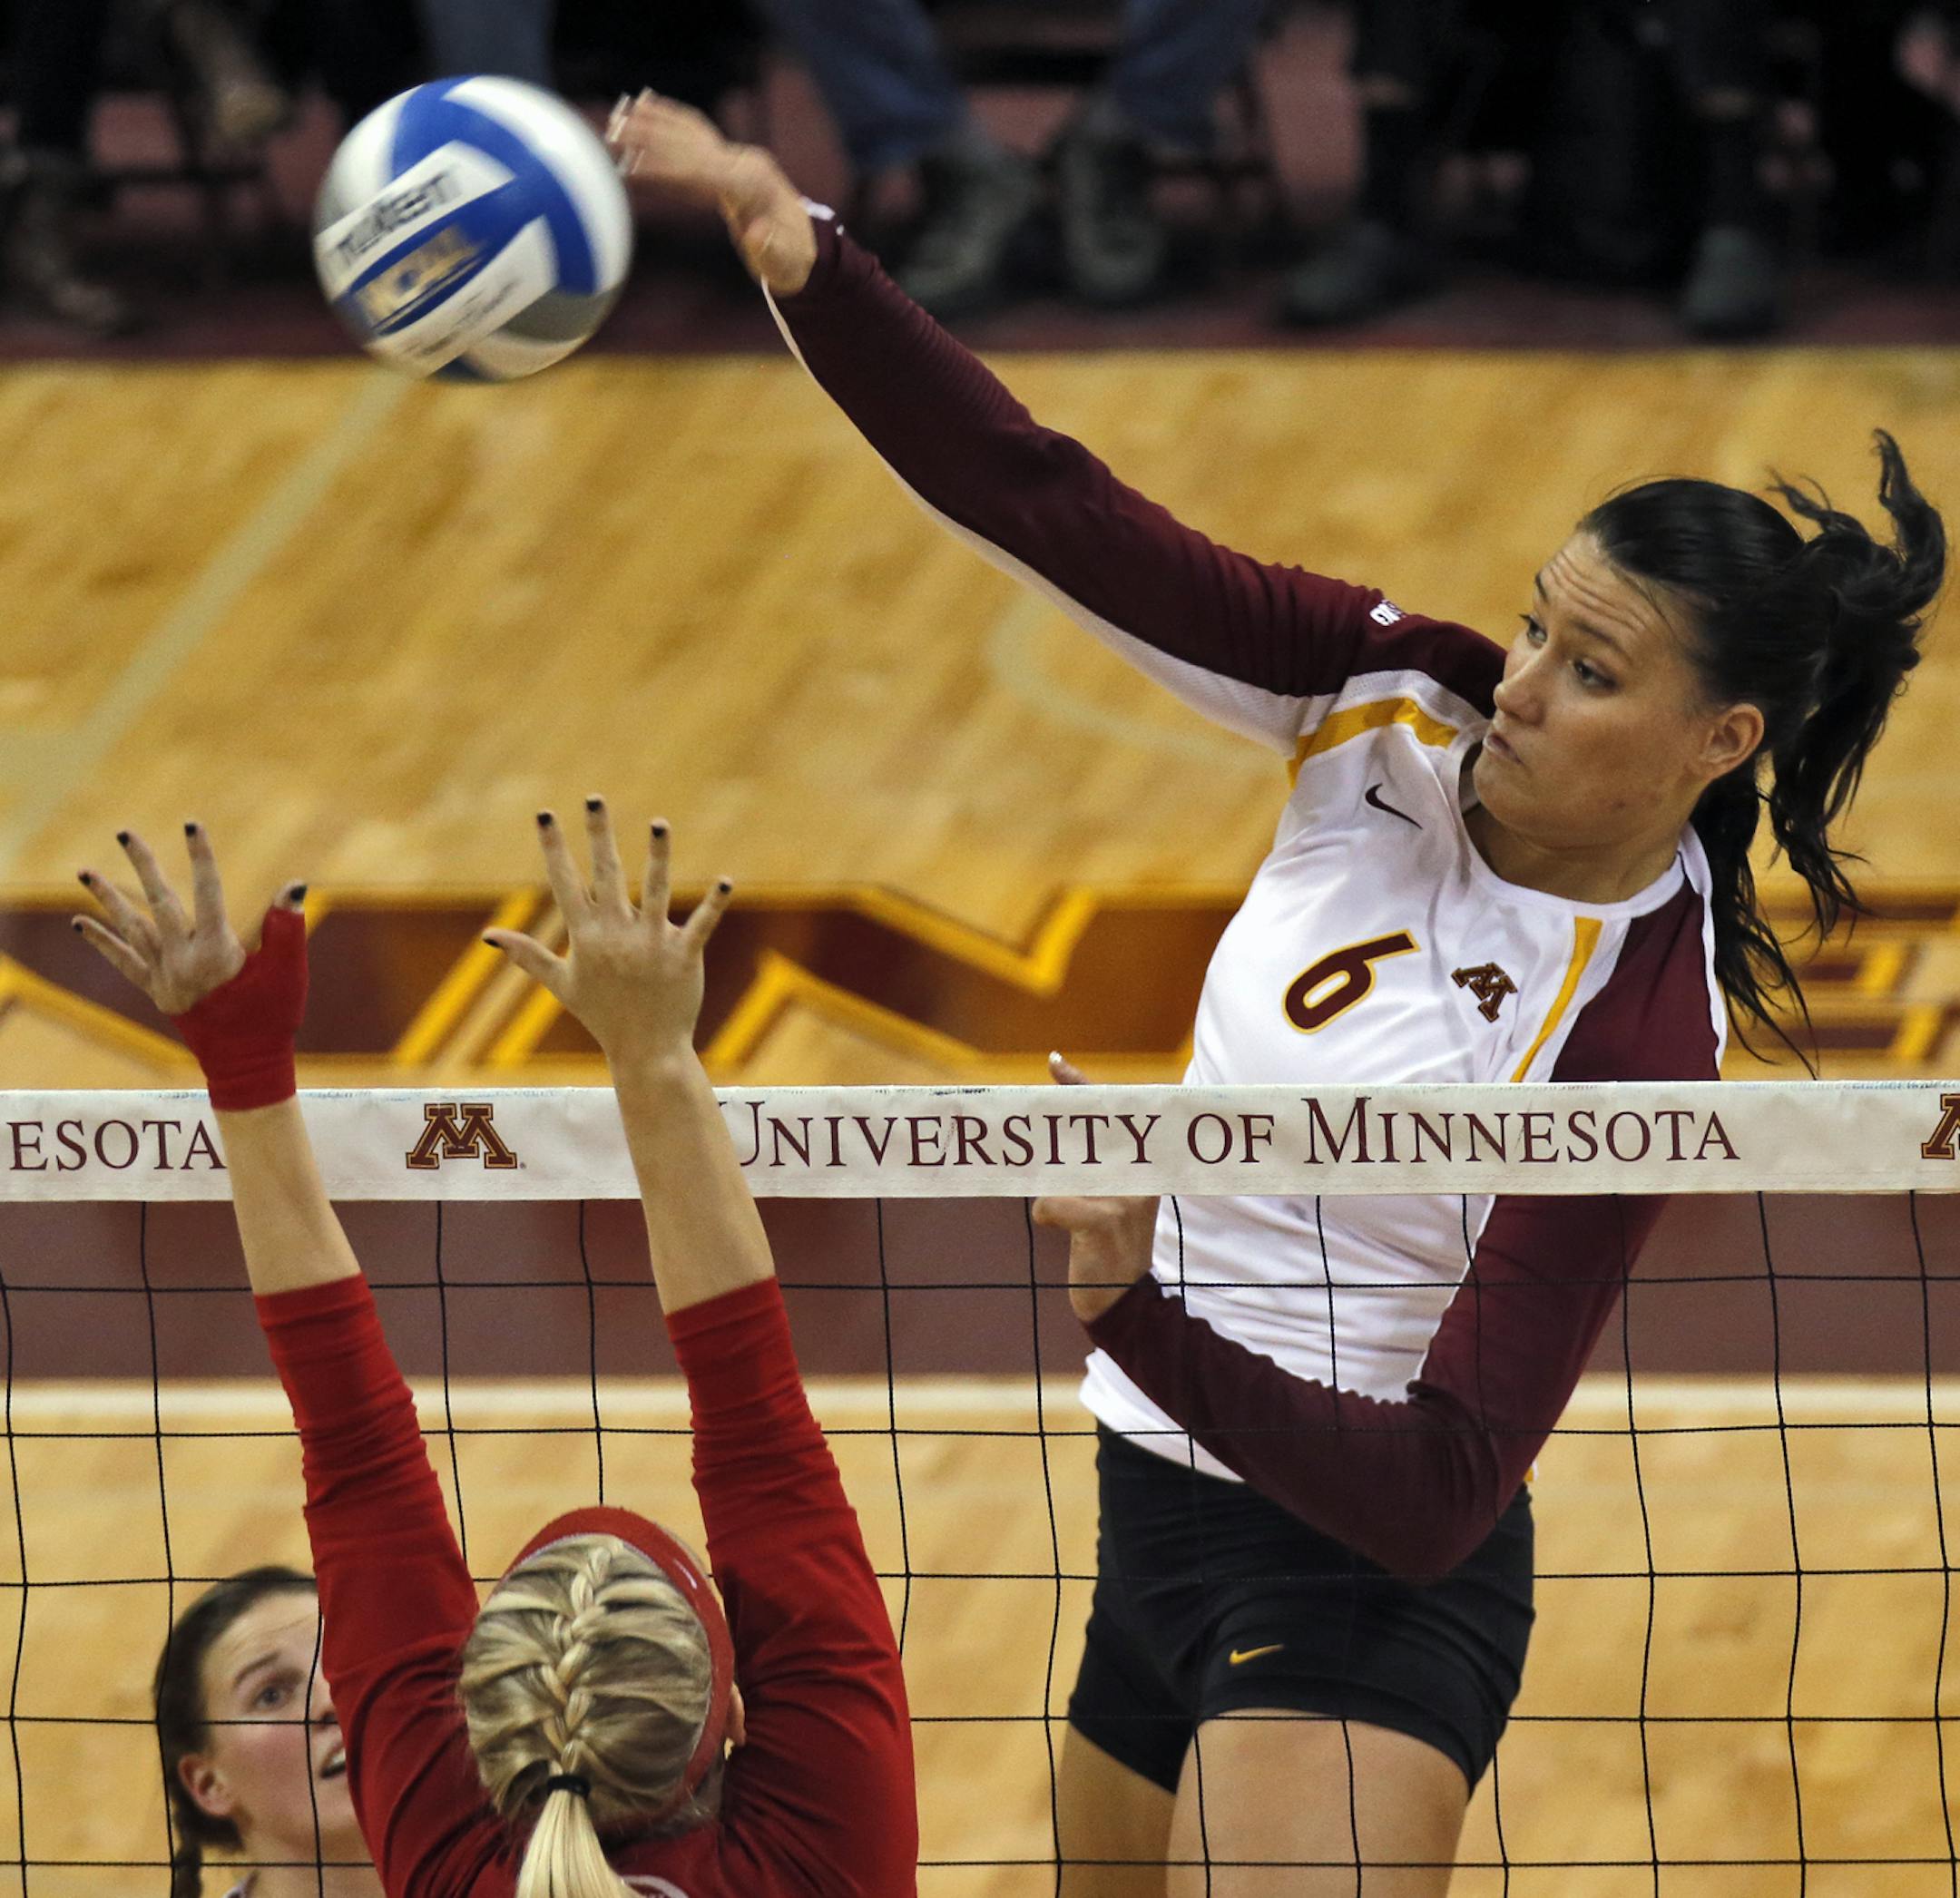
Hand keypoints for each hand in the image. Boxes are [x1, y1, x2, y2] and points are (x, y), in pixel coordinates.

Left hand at [74, 824, 302, 1016]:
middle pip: (159, 902)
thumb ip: (287, 926)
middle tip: (125, 832)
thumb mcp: (288, 970)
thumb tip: (296, 884)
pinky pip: (123, 961)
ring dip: (107, 898)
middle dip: (142, 864)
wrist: (245, 1063)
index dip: (201, 856)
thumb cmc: (272, 1016)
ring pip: (130, 928)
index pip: (208, 892)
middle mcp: (182, 960)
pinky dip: (102, 941)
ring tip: (83, 872)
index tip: (191, 824)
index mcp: (216, 951)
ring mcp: (163, 976)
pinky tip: (81, 922)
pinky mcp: (155, 990)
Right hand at [486, 800, 731, 1064]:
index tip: (546, 815)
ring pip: (655, 890)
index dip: (555, 848)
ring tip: (659, 823)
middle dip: (599, 835)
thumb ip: (527, 955)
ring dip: (658, 856)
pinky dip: (714, 904)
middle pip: (607, 874)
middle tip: (594, 798)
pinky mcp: (683, 955)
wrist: (646, 1050)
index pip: (566, 882)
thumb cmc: (603, 1015)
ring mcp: (651, 943)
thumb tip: (488, 937)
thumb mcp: (561, 983)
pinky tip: (727, 881)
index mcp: (586, 937)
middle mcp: (616, 934)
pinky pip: (700, 925)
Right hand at [606, 90, 816, 296]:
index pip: (701, 173)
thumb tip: (757, 234)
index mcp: (752, 185)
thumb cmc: (793, 260)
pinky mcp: (731, 159)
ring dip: (652, 122)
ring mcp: (738, 156)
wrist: (808, 245)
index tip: (631, 166)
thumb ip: (771, 250)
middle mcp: (744, 162)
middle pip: (689, 145)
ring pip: (690, 133)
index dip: (666, 170)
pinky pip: (696, 133)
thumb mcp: (784, 263)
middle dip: (649, 138)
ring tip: (617, 114)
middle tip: (611, 131)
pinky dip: (668, 118)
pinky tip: (643, 103)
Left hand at [1031, 1052, 1159, 1324]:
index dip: (1080, 1085)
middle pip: (1081, 1136)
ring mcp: (1123, 1199)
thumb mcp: (1107, 1198)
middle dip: (1048, 1138)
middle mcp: (1138, 1176)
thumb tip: (1055, 1129)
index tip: (1055, 1062)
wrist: (1122, 1300)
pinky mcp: (1102, 1222)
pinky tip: (1061, 1232)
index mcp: (1141, 1166)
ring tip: (1070, 1219)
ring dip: (1050, 1192)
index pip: (1110, 1113)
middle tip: (1030, 1138)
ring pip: (1058, 1174)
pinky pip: (1049, 1204)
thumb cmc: (1106, 1244)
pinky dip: (1044, 1215)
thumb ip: (1093, 1165)